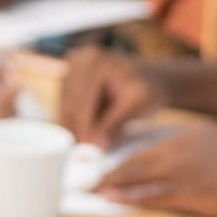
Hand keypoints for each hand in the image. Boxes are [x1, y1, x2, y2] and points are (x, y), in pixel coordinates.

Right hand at [59, 46, 173, 148]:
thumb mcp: (136, 106)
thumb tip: (95, 145)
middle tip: (83, 158)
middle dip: (78, 131)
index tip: (88, 152)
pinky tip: (82, 137)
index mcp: (96, 60)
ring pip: (65, 106)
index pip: (83, 100)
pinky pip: (66, 105)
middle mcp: (79, 59)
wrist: (151, 80)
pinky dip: (73, 122)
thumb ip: (114, 123)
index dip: (85, 128)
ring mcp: (72, 67)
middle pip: (70, 104)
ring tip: (83, 150)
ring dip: (73, 129)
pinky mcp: (69, 77)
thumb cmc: (148, 90)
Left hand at [95, 126, 216, 216]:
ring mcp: (181, 172)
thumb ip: (194, 147)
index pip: (146, 147)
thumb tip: (176, 155)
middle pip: (135, 161)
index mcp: (186, 136)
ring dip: (112, 184)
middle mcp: (178, 151)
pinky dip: (130, 198)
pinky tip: (114, 198)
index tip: (108, 163)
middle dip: (108, 170)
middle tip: (86, 177)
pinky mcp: (188, 195)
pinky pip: (152, 197)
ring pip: (137, 178)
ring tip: (91, 189)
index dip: (125, 157)